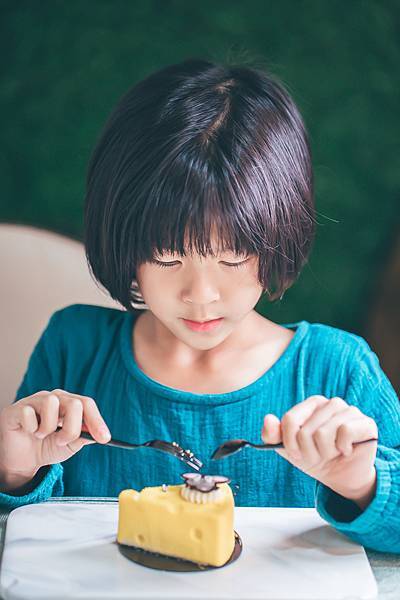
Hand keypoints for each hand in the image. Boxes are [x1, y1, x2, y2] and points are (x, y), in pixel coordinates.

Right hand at [0, 389, 110, 489]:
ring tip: (41, 435)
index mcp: (69, 403)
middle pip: (74, 403)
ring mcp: (34, 401)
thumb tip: (98, 435)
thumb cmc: (46, 447)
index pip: (87, 404)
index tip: (104, 438)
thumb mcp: (69, 446)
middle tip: (62, 442)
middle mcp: (54, 398)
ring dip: (49, 427)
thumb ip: (82, 438)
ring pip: (51, 403)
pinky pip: (28, 413)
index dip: (97, 421)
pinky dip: (31, 428)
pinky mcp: (17, 409)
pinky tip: (28, 432)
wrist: (21, 461)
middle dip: (72, 428)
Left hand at [262, 396, 377, 508]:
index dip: (290, 443)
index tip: (297, 452)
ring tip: (332, 453)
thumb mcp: (288, 449)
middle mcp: (331, 403)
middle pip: (306, 431)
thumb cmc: (315, 457)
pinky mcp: (365, 423)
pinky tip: (346, 450)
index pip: (290, 420)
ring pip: (324, 433)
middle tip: (319, 455)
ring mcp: (349, 411)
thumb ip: (272, 434)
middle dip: (309, 452)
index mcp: (312, 404)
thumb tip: (268, 419)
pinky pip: (345, 432)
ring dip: (325, 452)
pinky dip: (342, 448)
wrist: (341, 476)